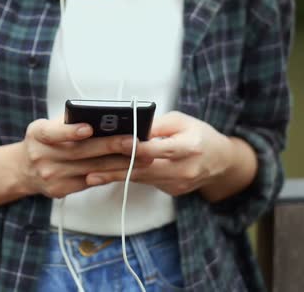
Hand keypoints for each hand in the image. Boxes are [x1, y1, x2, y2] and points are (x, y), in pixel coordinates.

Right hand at [16, 118, 152, 198]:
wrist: (24, 170)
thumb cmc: (45, 141)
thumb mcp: (48, 126)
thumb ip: (69, 121)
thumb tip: (105, 117)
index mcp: (37, 135)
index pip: (52, 133)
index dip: (70, 131)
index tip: (89, 128)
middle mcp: (41, 157)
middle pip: (79, 152)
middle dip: (109, 146)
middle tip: (133, 141)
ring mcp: (50, 176)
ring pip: (90, 169)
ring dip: (118, 163)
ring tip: (141, 156)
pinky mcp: (60, 190)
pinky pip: (90, 181)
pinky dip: (110, 174)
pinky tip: (128, 168)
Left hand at [85, 111, 234, 196]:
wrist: (221, 162)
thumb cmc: (198, 135)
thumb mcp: (181, 121)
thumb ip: (156, 124)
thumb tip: (130, 126)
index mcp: (190, 146)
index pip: (160, 149)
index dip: (137, 148)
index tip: (117, 145)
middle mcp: (185, 168)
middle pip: (146, 170)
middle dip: (116, 169)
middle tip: (91, 171)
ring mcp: (179, 184)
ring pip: (142, 179)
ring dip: (115, 176)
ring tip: (91, 175)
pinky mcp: (172, 191)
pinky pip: (146, 183)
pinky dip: (127, 178)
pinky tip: (107, 176)